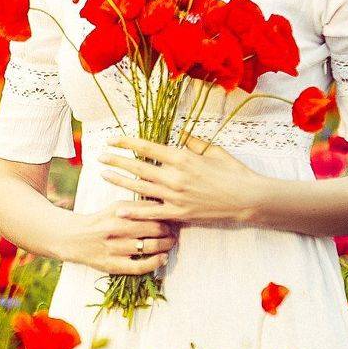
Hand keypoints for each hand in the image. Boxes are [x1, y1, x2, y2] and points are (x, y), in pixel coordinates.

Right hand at [64, 199, 178, 275]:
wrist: (74, 238)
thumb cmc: (101, 220)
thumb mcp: (116, 207)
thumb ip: (138, 206)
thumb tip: (162, 205)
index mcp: (120, 213)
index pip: (152, 213)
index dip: (167, 216)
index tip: (173, 218)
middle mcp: (118, 230)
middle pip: (155, 229)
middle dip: (169, 231)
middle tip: (173, 232)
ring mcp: (116, 248)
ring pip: (150, 247)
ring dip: (166, 245)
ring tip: (170, 243)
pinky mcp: (113, 265)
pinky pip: (140, 266)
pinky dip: (155, 263)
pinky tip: (163, 258)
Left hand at [96, 133, 262, 227]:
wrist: (248, 198)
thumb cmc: (233, 172)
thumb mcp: (213, 151)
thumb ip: (193, 142)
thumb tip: (179, 135)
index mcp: (182, 157)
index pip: (147, 147)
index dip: (127, 143)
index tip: (113, 140)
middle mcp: (174, 176)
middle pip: (138, 167)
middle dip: (116, 160)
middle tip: (100, 156)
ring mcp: (175, 196)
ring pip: (141, 187)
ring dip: (120, 180)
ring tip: (104, 175)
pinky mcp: (179, 213)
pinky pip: (152, 212)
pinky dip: (135, 210)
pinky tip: (120, 207)